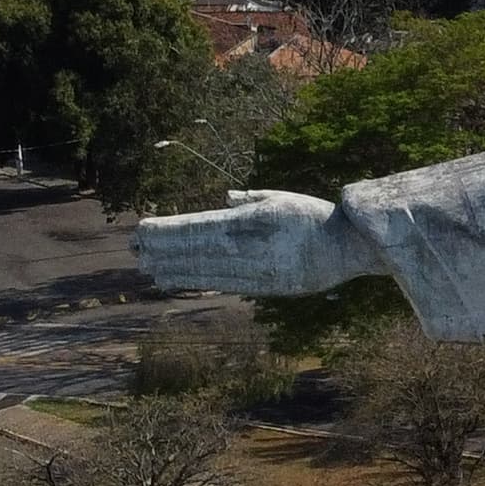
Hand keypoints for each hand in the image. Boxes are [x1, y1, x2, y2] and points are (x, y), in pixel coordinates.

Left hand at [131, 190, 377, 295]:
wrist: (349, 249)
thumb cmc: (314, 217)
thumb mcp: (283, 198)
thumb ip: (251, 199)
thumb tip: (224, 198)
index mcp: (256, 220)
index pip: (203, 226)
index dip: (171, 231)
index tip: (145, 229)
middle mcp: (254, 246)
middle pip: (199, 249)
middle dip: (164, 249)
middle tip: (135, 247)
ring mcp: (258, 269)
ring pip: (206, 269)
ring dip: (173, 268)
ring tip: (147, 267)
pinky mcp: (264, 287)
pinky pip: (221, 283)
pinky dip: (195, 280)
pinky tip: (175, 279)